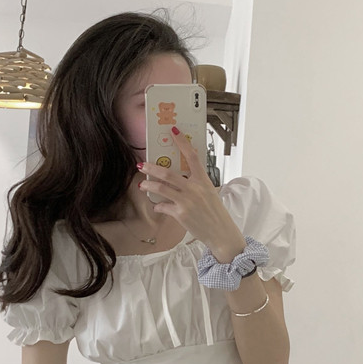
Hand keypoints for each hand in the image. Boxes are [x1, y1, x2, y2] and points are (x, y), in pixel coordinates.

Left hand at [138, 127, 245, 260]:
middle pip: (168, 173)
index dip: (182, 142)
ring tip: (142, 184)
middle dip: (151, 167)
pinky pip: (163, 206)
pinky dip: (158, 206)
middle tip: (141, 164)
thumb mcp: (210, 193)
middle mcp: (194, 188)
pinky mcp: (181, 214)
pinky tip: (157, 206)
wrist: (221, 233)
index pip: (192, 156)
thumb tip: (177, 179)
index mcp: (204, 180)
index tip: (174, 131)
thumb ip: (196, 184)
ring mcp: (187, 201)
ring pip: (161, 188)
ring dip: (148, 185)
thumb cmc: (215, 213)